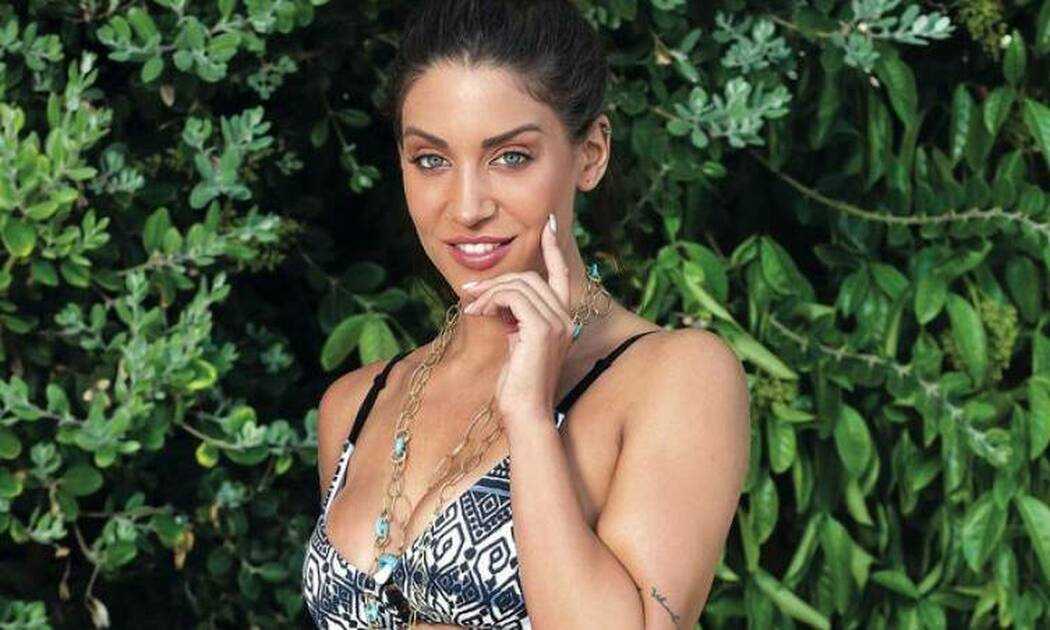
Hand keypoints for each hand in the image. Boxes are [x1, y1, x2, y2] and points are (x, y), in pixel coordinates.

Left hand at [460, 212, 572, 429]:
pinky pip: (512, 296)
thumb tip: (497, 299)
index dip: (553, 248)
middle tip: (469, 294)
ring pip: (520, 284)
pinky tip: (478, 314)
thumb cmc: (518, 385)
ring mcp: (556, 322)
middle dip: (497, 281)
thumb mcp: (516, 343)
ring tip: (472, 309)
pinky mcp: (542, 329)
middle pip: (530, 277)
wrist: (524, 412)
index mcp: (562, 320)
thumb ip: (514, 318)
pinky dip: (490, 300)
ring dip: (489, 293)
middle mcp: (565, 318)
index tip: (547, 225)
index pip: (560, 275)